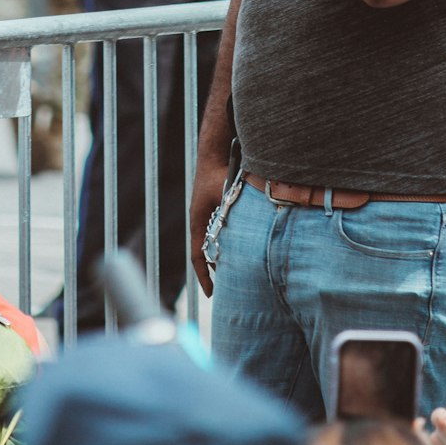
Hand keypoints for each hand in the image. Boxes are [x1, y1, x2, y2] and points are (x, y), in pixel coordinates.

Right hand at [189, 151, 229, 297]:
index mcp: (198, 220)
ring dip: (222, 253)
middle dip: (214, 268)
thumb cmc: (219, 172)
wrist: (215, 151)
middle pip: (204, 250)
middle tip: (226, 286)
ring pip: (213, 239)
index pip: (197, 255)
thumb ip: (235, 214)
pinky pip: (220, 228)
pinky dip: (228, 238)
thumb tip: (248, 235)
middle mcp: (200, 218)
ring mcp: (207, 212)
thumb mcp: (228, 197)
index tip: (210, 293)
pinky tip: (242, 241)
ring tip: (236, 268)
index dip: (204, 276)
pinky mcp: (216, 204)